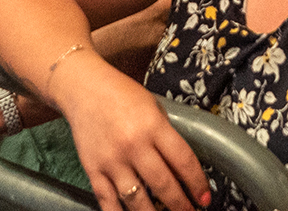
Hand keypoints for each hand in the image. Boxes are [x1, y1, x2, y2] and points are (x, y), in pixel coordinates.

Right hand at [54, 64, 210, 210]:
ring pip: (137, 200)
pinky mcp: (93, 169)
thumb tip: (181, 168)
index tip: (204, 198)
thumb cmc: (121, 94)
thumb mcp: (153, 107)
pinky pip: (108, 201)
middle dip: (181, 205)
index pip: (183, 161)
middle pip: (163, 184)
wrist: (83, 88)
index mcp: (153, 126)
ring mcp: (111, 160)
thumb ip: (166, 135)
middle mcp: (133, 145)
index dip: (197, 183)